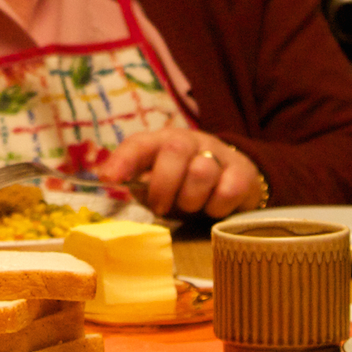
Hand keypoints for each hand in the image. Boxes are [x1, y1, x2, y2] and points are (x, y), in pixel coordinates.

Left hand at [101, 126, 262, 218]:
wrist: (235, 184)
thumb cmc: (186, 187)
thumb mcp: (160, 186)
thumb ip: (140, 185)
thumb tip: (114, 185)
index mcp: (163, 142)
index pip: (140, 143)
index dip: (123, 159)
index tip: (108, 180)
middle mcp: (191, 141)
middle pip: (174, 149)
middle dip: (163, 185)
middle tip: (161, 207)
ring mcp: (218, 154)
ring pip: (201, 171)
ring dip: (191, 199)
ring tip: (191, 207)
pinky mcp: (243, 172)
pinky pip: (226, 191)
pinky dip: (216, 208)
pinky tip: (214, 209)